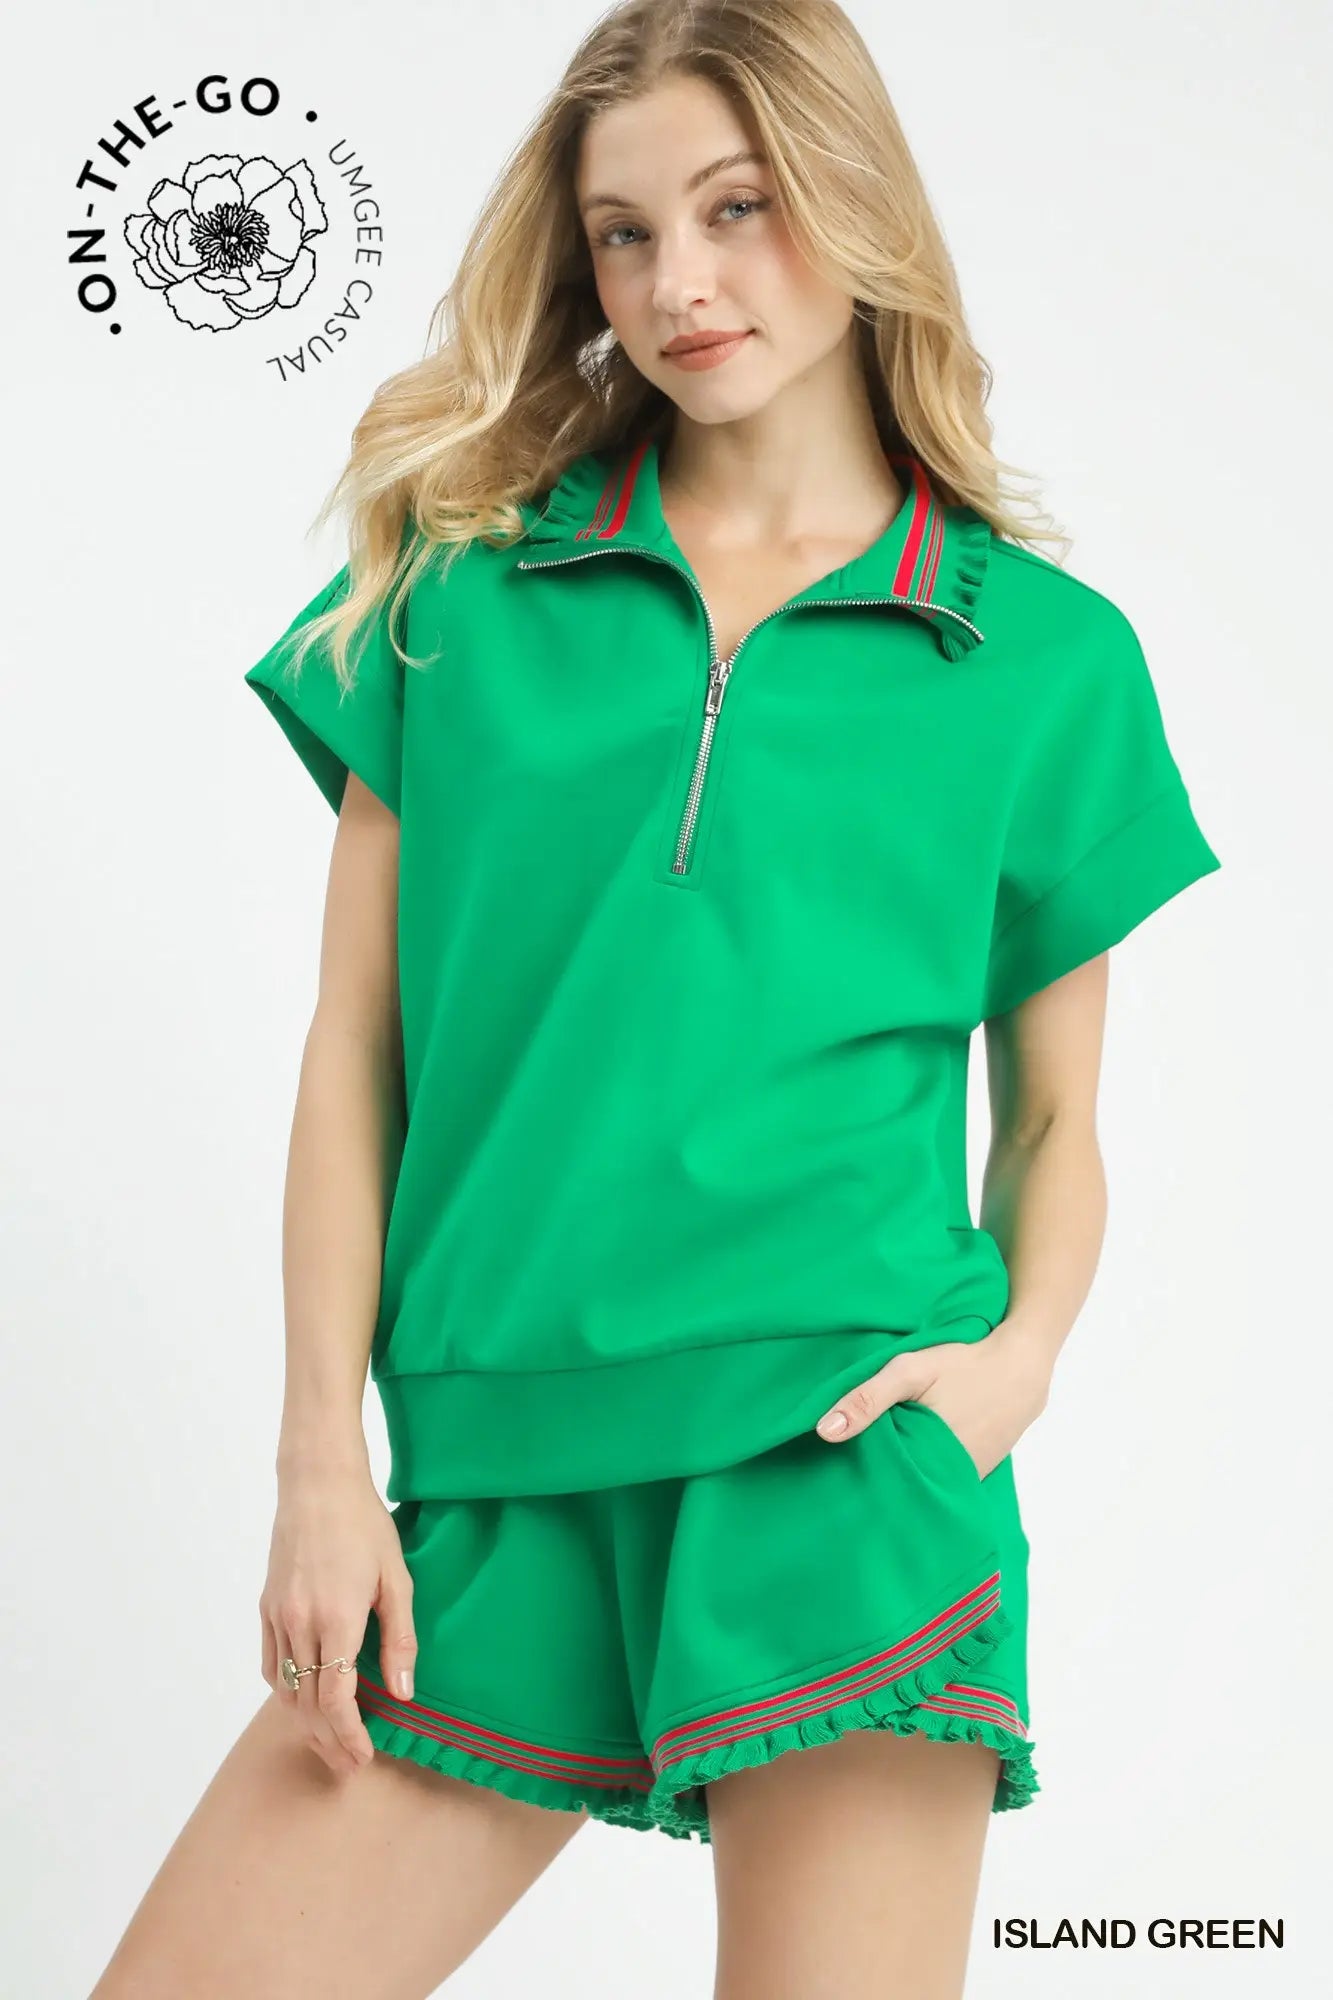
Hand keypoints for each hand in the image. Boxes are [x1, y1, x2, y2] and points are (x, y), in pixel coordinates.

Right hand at [259, 1464, 416, 1776]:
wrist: (317, 1484)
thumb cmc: (364, 1525)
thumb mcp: (396, 1577)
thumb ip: (400, 1637)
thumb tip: (404, 1693)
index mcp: (337, 1618)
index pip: (337, 1698)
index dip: (349, 1734)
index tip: (364, 1756)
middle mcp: (300, 1623)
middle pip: (308, 1704)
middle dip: (328, 1741)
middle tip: (349, 1766)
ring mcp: (278, 1616)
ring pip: (285, 1690)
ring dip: (305, 1724)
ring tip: (328, 1744)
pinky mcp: (266, 1607)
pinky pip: (271, 1664)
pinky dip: (285, 1692)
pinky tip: (301, 1703)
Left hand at [813, 1323, 1050, 1479]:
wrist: (1022, 1367)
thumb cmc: (964, 1365)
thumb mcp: (910, 1371)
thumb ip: (867, 1398)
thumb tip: (824, 1432)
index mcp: (928, 1460)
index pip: (881, 1485)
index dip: (857, 1481)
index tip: (832, 1481)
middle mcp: (950, 1479)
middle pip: (902, 1488)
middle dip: (878, 1482)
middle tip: (847, 1475)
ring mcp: (968, 1479)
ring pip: (924, 1485)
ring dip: (904, 1476)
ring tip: (875, 1466)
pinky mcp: (978, 1473)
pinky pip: (944, 1480)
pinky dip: (928, 1471)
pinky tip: (913, 1457)